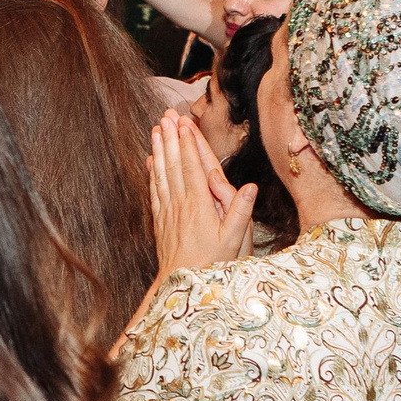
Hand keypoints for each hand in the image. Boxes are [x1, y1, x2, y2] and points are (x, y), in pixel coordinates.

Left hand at [149, 110, 255, 277]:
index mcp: (200, 205)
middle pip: (175, 164)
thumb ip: (240, 212)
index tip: (184, 123)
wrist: (181, 285)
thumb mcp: (234, 241)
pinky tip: (150, 160)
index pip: (193, 167)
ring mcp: (168, 211)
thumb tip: (250, 187)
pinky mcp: (160, 221)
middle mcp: (181, 204)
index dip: (189, 143)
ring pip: (162, 174)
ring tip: (156, 129)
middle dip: (172, 138)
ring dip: (159, 150)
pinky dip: (152, 173)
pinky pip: (155, 191)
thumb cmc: (213, 264)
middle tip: (167, 115)